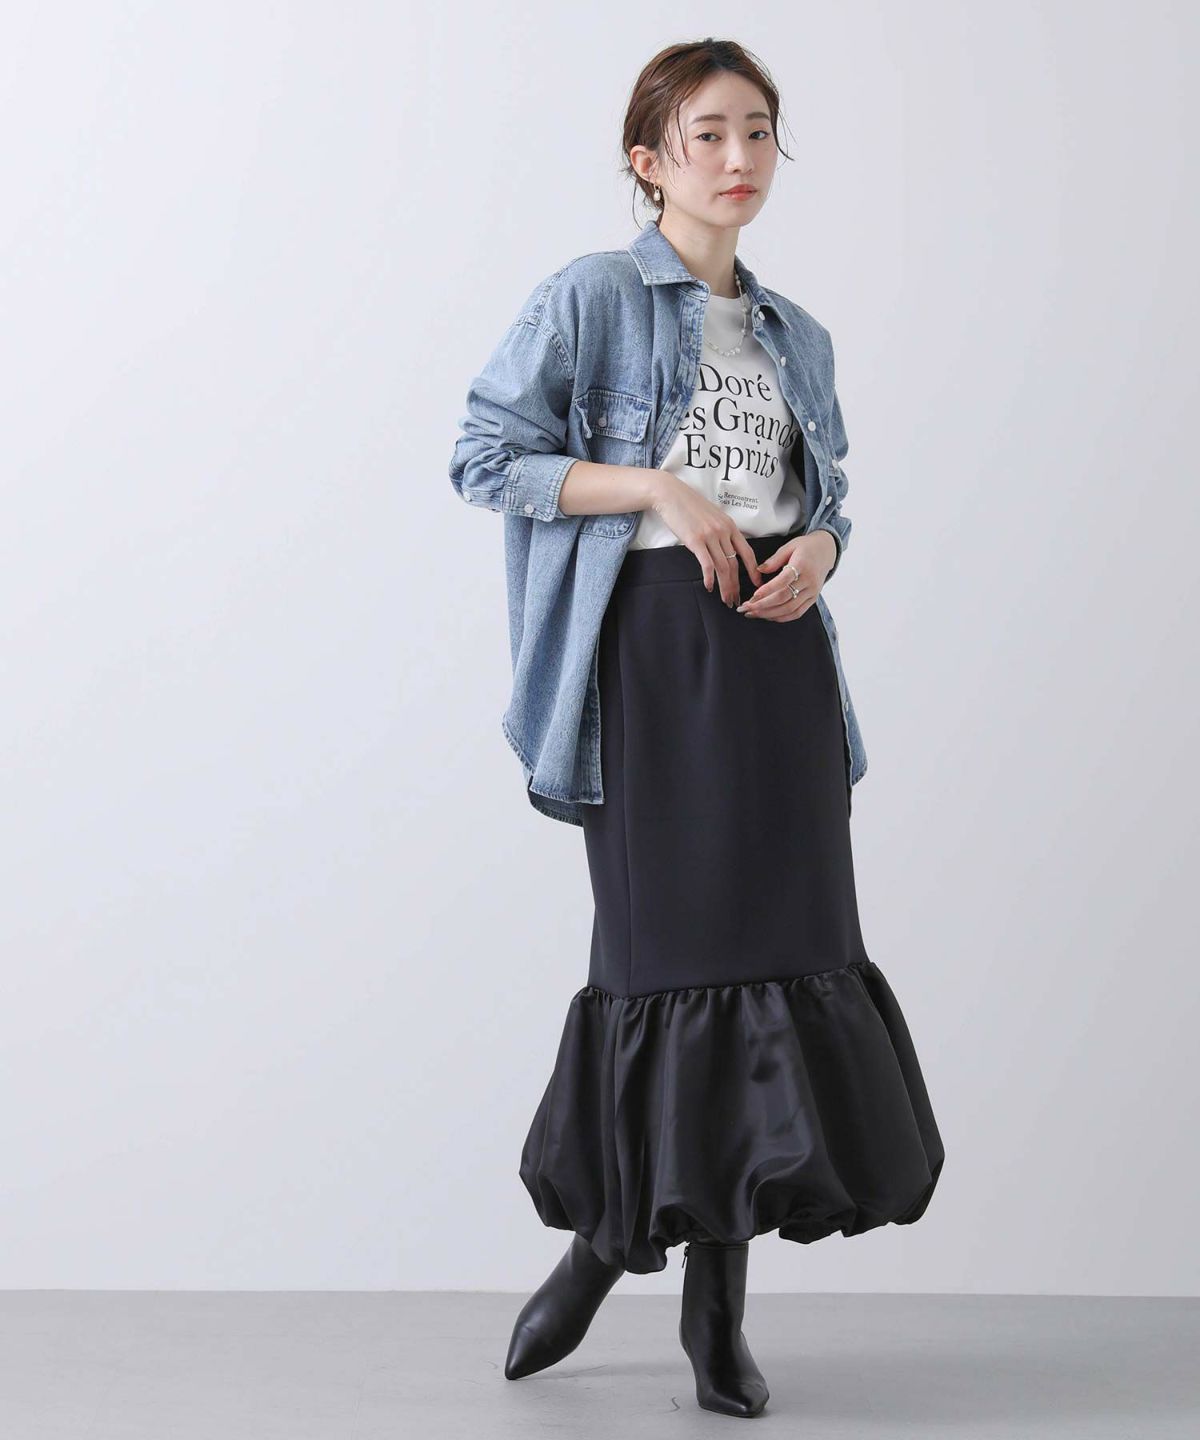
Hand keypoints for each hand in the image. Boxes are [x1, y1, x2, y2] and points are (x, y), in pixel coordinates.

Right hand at [645, 471, 762, 604]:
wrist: (670, 494)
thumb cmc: (688, 505)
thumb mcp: (712, 515)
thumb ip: (721, 530)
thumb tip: (725, 547)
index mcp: (730, 526)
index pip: (747, 552)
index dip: (753, 570)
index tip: (757, 584)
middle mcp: (723, 531)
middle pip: (735, 564)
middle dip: (737, 585)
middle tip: (736, 600)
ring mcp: (710, 536)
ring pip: (723, 567)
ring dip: (725, 586)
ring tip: (725, 599)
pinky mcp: (695, 540)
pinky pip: (706, 564)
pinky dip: (709, 578)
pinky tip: (708, 587)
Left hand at [735, 532, 835, 621]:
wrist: (826, 552)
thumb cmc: (805, 548)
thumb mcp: (789, 546)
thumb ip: (774, 559)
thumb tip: (759, 570)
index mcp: (803, 565)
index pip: (784, 581)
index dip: (768, 590)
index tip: (754, 595)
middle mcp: (809, 581)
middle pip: (784, 598)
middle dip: (763, 605)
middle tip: (746, 608)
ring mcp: (812, 592)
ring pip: (789, 609)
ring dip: (769, 614)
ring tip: (752, 613)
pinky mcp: (813, 599)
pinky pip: (797, 613)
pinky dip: (781, 617)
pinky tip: (768, 616)